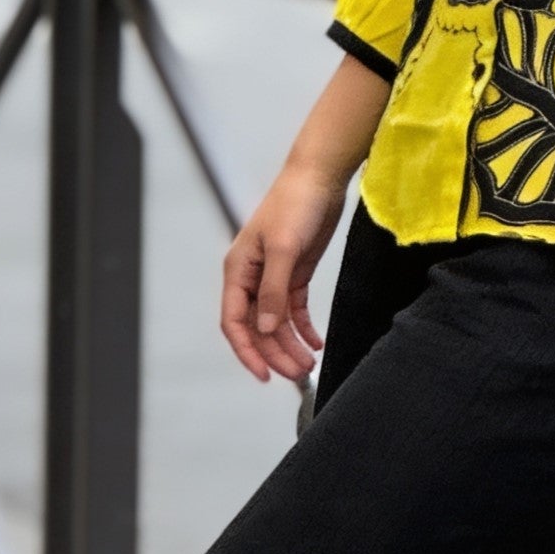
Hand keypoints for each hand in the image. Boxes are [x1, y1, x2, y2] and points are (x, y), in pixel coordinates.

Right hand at [220, 165, 345, 382]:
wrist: (320, 178)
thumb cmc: (295, 204)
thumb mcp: (284, 248)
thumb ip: (273, 290)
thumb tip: (264, 328)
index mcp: (238, 271)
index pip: (234, 322)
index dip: (247, 351)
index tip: (264, 375)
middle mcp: (251, 278)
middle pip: (258, 327)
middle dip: (275, 352)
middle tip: (299, 373)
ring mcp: (273, 276)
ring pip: (276, 322)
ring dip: (291, 345)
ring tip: (309, 364)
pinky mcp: (295, 273)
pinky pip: (293, 310)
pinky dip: (303, 328)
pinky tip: (316, 343)